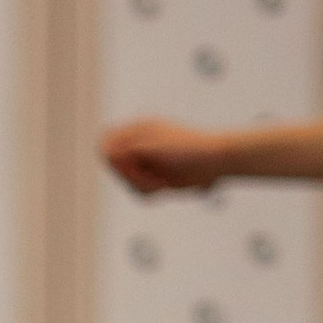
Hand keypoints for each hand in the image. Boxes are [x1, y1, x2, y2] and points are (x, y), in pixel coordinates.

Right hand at [100, 116, 227, 197]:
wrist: (217, 161)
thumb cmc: (190, 150)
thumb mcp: (153, 147)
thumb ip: (126, 150)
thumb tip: (106, 154)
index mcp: (138, 130)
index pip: (107, 144)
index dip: (113, 159)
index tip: (131, 164)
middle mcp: (139, 145)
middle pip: (114, 168)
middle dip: (131, 176)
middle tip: (153, 177)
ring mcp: (147, 162)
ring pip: (126, 182)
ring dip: (142, 186)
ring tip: (162, 182)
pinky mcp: (154, 177)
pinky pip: (138, 191)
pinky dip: (148, 192)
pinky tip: (165, 187)